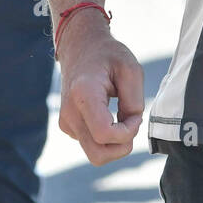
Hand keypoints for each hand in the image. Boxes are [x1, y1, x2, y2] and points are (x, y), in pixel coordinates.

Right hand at [58, 16, 143, 165]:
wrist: (81, 48)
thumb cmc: (109, 56)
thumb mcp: (131, 70)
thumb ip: (134, 102)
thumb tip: (130, 129)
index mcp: (83, 94)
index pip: (105, 134)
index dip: (128, 131)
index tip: (136, 114)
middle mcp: (69, 112)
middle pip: (98, 155)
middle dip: (122, 146)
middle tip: (132, 122)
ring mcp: (66, 122)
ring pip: (95, 154)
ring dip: (115, 143)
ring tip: (122, 117)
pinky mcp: (67, 127)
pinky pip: (92, 145)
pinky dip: (106, 139)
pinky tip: (110, 116)